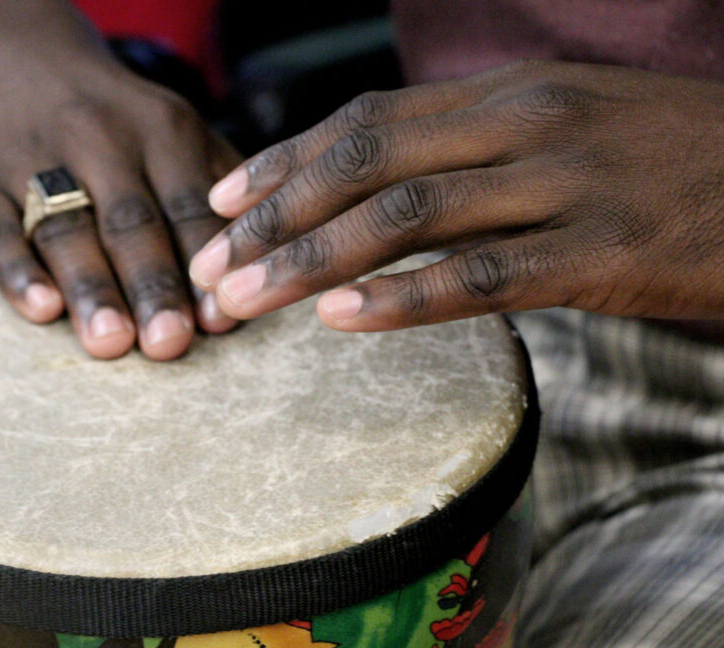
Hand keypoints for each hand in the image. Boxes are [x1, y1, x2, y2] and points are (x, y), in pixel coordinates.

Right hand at [0, 48, 239, 359]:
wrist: (15, 61)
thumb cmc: (116, 126)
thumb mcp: (173, 133)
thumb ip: (216, 188)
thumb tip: (263, 267)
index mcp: (161, 132)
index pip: (189, 205)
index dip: (205, 263)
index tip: (221, 320)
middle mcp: (98, 139)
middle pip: (131, 221)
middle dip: (154, 286)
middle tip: (170, 344)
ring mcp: (31, 160)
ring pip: (65, 228)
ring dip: (92, 287)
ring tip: (111, 342)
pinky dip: (18, 271)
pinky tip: (41, 310)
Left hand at [189, 60, 723, 330]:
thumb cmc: (669, 160)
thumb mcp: (566, 125)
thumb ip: (475, 146)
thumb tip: (386, 184)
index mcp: (509, 93)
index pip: (367, 118)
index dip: (285, 159)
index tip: (223, 200)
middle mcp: (524, 124)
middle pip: (366, 162)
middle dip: (276, 215)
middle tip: (212, 265)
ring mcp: (564, 185)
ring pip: (407, 216)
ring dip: (313, 259)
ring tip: (247, 298)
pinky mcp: (603, 253)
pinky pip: (483, 277)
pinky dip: (405, 299)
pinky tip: (342, 320)